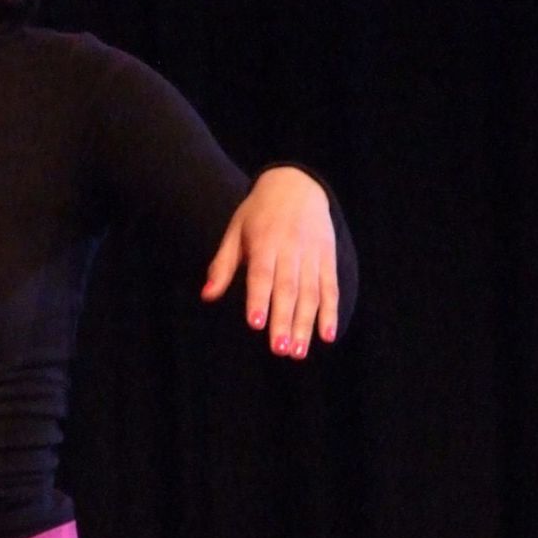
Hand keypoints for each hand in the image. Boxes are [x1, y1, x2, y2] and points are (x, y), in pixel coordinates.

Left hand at [200, 167, 340, 358]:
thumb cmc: (258, 213)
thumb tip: (207, 296)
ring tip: (298, 352)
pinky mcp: (328, 258)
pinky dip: (331, 312)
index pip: (261, 274)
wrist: (297, 185)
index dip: (259, 299)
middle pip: (288, 288)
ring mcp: (312, 253)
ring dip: (306, 324)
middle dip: (284, 320)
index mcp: (264, 240)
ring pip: (311, 292)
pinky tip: (327, 335)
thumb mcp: (235, 231)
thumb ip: (223, 265)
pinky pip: (331, 287)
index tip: (256, 325)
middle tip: (279, 350)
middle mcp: (290, 247)